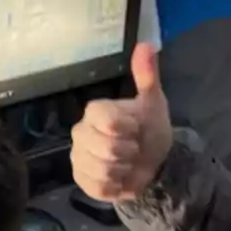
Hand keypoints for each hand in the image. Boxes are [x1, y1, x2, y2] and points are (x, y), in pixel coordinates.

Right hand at [71, 43, 173, 201]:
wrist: (153, 162)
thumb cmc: (149, 129)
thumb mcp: (153, 102)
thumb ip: (147, 75)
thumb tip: (147, 44)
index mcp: (95, 111)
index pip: (105, 118)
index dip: (126, 127)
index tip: (136, 128)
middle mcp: (80, 132)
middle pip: (105, 147)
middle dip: (128, 151)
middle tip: (133, 147)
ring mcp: (78, 157)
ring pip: (102, 169)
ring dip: (124, 169)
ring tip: (127, 162)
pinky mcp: (80, 180)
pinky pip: (98, 187)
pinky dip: (116, 186)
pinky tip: (120, 177)